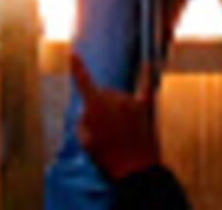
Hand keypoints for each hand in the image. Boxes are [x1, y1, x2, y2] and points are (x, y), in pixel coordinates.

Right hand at [69, 52, 165, 180]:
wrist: (133, 167)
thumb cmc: (105, 155)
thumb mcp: (84, 140)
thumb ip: (84, 120)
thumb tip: (89, 112)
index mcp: (96, 104)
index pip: (83, 82)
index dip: (77, 68)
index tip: (73, 54)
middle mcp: (114, 97)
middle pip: (103, 94)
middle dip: (99, 106)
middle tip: (101, 130)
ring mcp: (131, 101)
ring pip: (118, 97)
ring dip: (115, 107)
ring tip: (117, 132)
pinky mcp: (145, 107)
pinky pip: (145, 88)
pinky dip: (146, 76)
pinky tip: (149, 63)